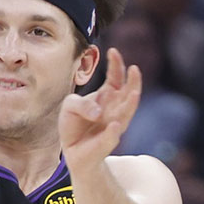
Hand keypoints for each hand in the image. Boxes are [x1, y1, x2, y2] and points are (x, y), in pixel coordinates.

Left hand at [60, 48, 141, 167]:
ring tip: (135, 94)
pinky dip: (112, 133)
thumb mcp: (69, 106)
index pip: (116, 78)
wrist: (74, 152)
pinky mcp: (105, 143)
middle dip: (133, 83)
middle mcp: (115, 110)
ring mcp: (113, 126)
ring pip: (125, 114)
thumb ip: (80, 104)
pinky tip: (114, 125)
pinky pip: (110, 137)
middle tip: (135, 69)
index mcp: (107, 97)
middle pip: (128, 94)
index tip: (113, 51)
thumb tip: (98, 113)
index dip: (116, 65)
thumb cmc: (74, 125)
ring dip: (130, 105)